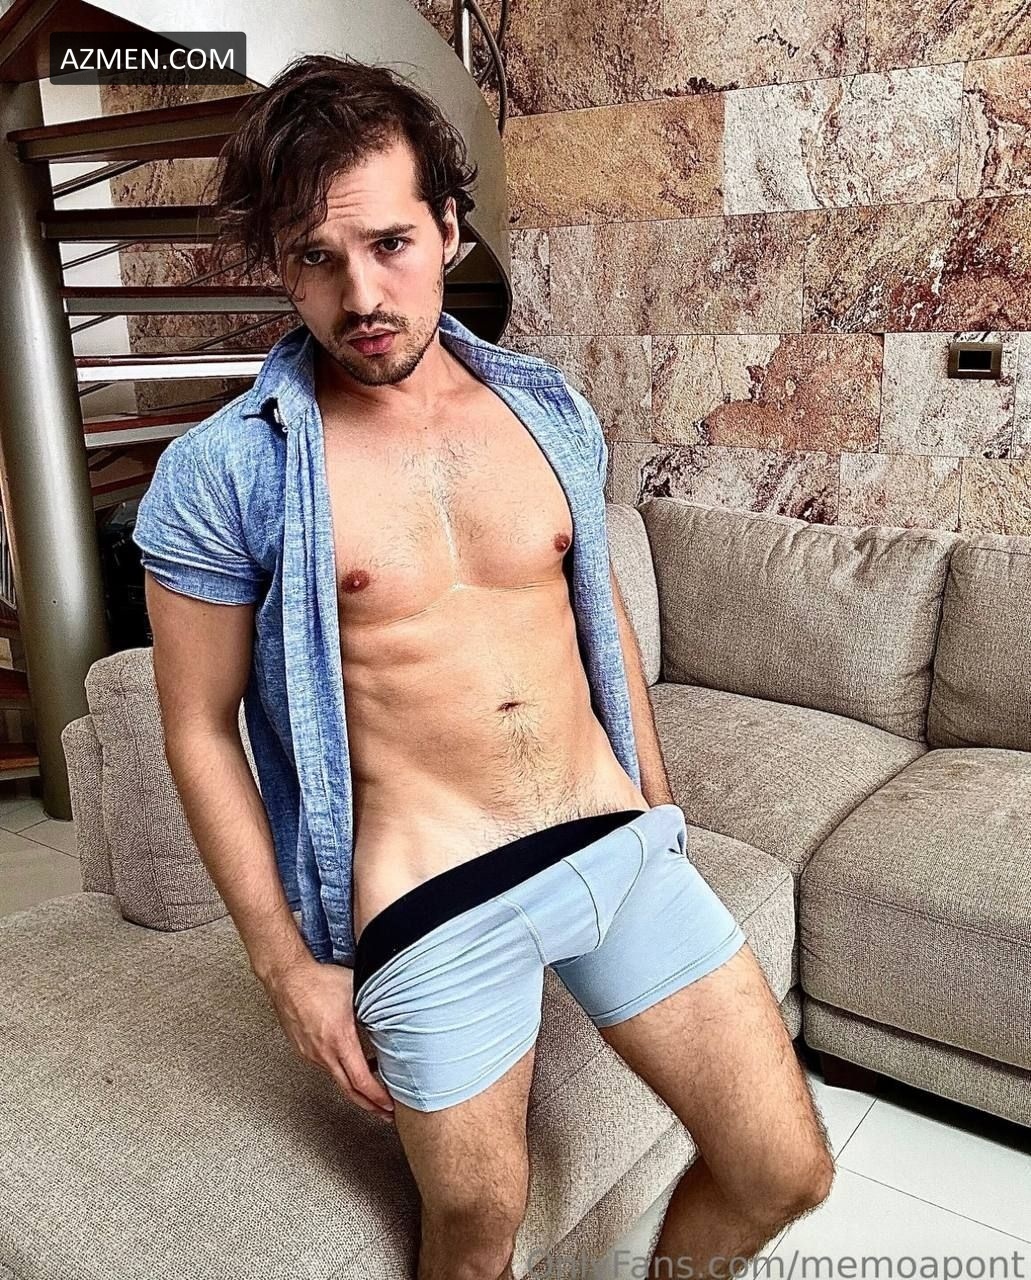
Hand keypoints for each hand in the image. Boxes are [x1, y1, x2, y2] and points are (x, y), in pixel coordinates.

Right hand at [262, 956, 394, 1120]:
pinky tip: (351, 1064)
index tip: (390, 1106)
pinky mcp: (303, 1050)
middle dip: (370, 1106)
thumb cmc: (319, 980)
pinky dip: (341, 1072)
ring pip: (337, 1079)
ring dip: (356, 1088)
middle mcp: (324, 1053)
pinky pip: (326, 1067)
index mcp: (340, 1040)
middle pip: (349, 1091)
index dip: (378, 1098)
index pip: (362, 1081)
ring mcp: (311, 1054)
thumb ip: (375, 1007)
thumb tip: (396, 1012)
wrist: (287, 977)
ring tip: (374, 1088)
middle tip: (386, 1114)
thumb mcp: (356, 991)